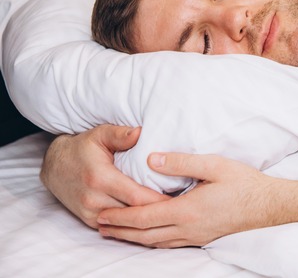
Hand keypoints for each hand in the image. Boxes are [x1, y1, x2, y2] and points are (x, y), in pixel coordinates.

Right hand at [39, 125, 168, 227]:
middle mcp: (94, 199)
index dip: (160, 200)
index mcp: (101, 178)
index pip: (137, 196)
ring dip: (147, 219)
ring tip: (171, 215)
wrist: (54, 166)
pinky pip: (117, 226)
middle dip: (159, 212)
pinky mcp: (89, 220)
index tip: (181, 199)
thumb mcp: (100, 134)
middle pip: (135, 212)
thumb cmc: (82, 148)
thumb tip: (140, 131)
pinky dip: (133, 224)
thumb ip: (121, 134)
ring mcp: (90, 212)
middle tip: (183, 209)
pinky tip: (151, 219)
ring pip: (127, 223)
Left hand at [97, 152, 279, 247]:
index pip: (145, 216)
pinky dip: (152, 241)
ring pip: (156, 243)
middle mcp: (188, 228)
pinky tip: (149, 237)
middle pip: (145, 234)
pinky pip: (170, 244)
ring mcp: (196, 236)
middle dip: (121, 230)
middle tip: (100, 225)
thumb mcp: (214, 165)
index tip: (102, 213)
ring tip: (117, 232)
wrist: (270, 205)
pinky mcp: (204, 238)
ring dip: (134, 238)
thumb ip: (182, 162)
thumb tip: (152, 159)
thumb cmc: (245, 183)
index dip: (121, 216)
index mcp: (187, 210)